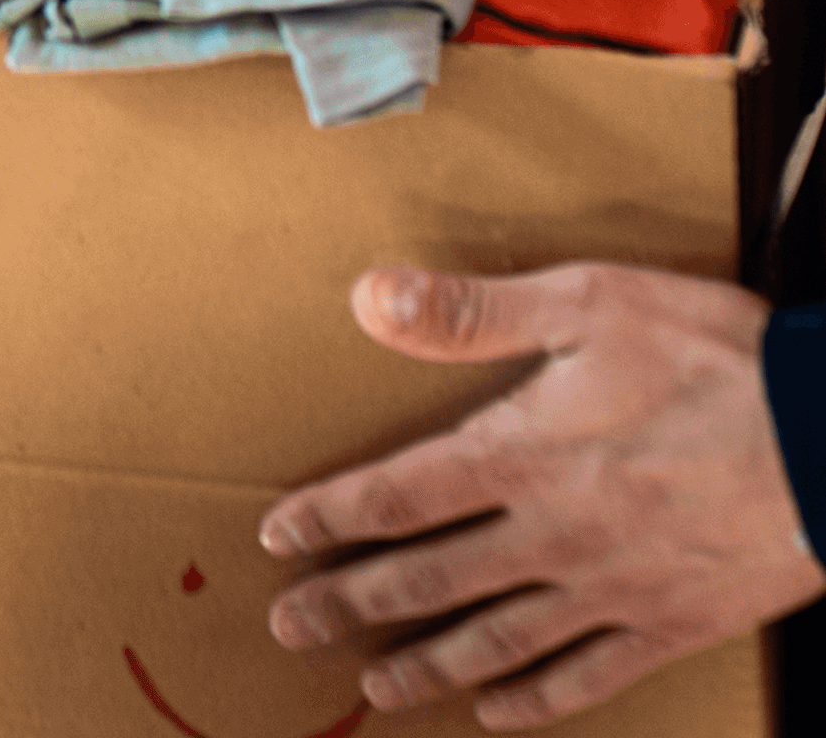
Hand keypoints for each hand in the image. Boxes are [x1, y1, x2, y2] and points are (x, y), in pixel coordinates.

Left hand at [260, 264, 822, 727]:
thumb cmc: (720, 362)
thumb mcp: (590, 303)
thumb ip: (474, 311)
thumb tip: (370, 299)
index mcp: (522, 456)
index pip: (397, 495)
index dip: (330, 518)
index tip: (275, 538)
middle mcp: (554, 535)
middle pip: (428, 579)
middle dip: (350, 603)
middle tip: (287, 627)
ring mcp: (613, 589)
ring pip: (497, 640)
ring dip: (427, 664)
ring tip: (374, 685)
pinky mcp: (673, 622)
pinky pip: (589, 677)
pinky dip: (536, 701)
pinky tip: (498, 714)